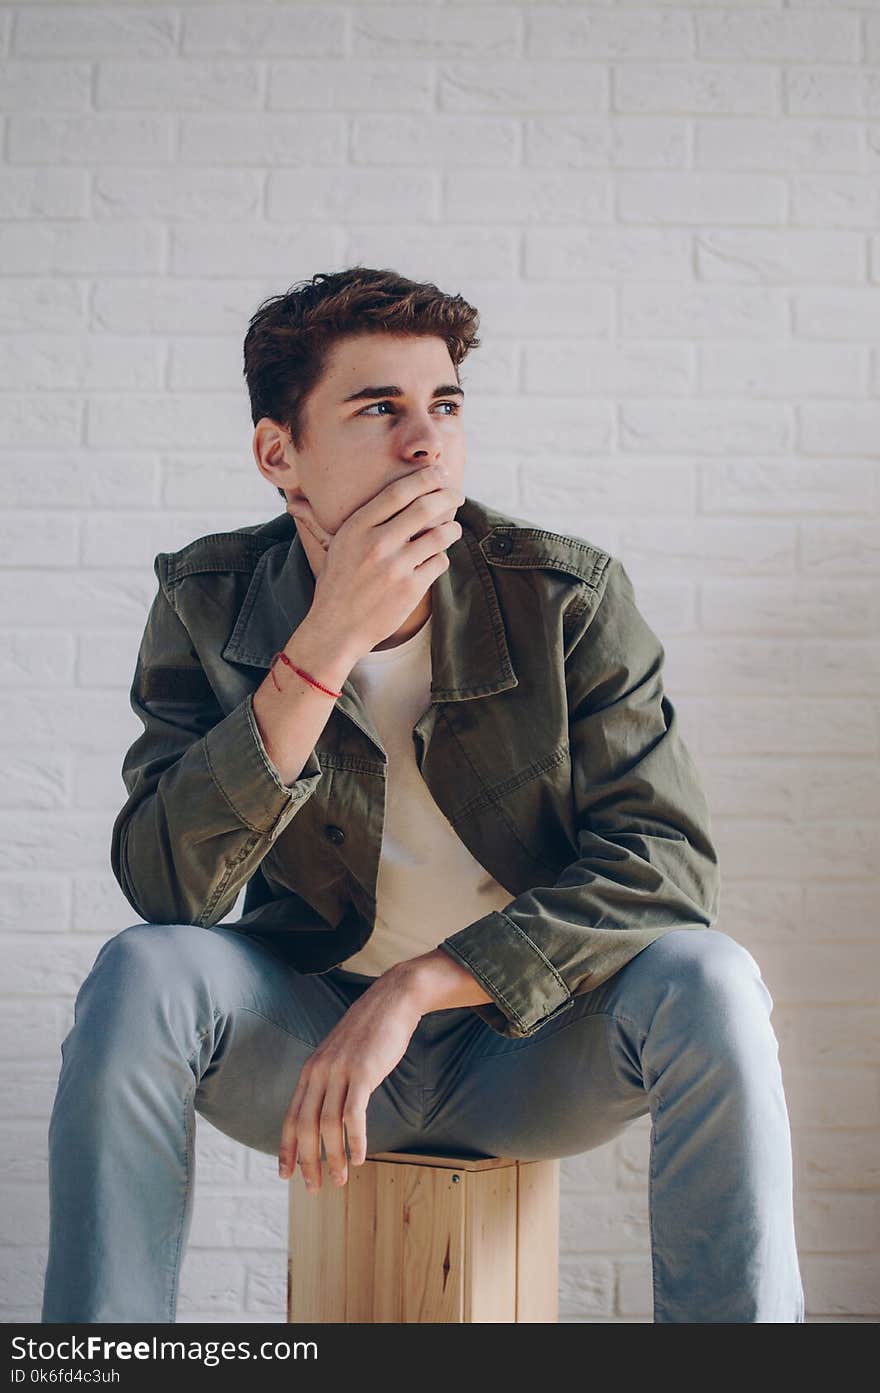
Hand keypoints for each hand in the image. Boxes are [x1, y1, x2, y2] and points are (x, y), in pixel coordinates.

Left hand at [278, 969, 421, 1192]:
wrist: (392, 1001)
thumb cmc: (369, 1033)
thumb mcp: (340, 1057)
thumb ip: (329, 1081)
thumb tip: (326, 1113)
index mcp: (311, 1071)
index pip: (292, 1117)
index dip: (287, 1149)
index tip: (286, 1174)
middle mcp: (319, 1072)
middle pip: (305, 1127)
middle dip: (307, 1162)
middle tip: (314, 1188)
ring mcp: (340, 1071)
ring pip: (328, 1125)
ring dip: (333, 1158)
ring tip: (341, 1179)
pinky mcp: (363, 1072)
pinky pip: (353, 1114)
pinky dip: (355, 1140)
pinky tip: (360, 1157)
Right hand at [285, 464, 464, 658]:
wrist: (336, 628)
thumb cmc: (336, 584)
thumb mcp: (333, 546)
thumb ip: (338, 520)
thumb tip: (296, 502)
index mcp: (357, 528)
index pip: (398, 492)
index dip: (425, 478)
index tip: (439, 472)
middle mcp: (377, 544)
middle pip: (425, 507)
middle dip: (447, 496)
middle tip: (456, 494)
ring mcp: (395, 567)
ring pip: (439, 535)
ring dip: (451, 528)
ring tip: (451, 528)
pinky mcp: (411, 589)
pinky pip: (439, 562)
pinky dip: (441, 558)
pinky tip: (435, 558)